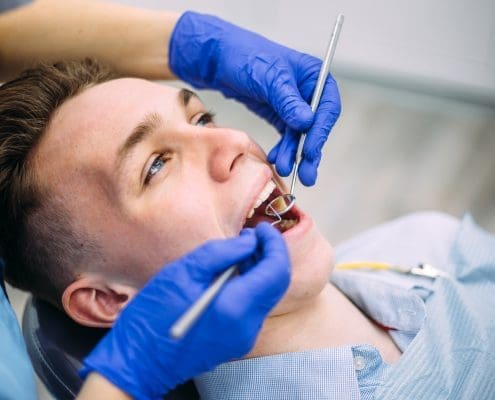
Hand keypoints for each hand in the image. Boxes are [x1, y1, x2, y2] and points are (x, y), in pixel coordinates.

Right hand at [80, 223, 289, 398]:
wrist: (139, 361)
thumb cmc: (153, 314)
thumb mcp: (184, 271)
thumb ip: (223, 252)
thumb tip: (250, 241)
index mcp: (236, 307)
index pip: (276, 270)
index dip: (274, 243)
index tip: (261, 227)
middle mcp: (248, 326)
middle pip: (277, 283)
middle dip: (270, 254)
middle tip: (252, 234)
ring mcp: (245, 337)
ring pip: (268, 294)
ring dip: (261, 268)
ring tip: (241, 250)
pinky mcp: (237, 341)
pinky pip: (254, 307)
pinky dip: (252, 285)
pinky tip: (234, 272)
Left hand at [169, 12, 340, 185]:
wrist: (218, 59)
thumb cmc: (244, 57)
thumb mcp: (267, 77)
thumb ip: (287, 100)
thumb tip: (307, 122)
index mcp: (313, 75)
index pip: (327, 107)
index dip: (321, 131)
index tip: (310, 151)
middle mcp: (308, 91)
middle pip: (316, 126)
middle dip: (310, 151)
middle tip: (307, 175)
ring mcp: (294, 105)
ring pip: (300, 135)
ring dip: (294, 154)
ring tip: (285, 169)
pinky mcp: (280, 114)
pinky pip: (287, 136)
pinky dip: (284, 149)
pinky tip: (277, 160)